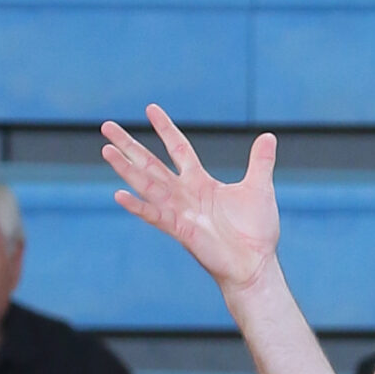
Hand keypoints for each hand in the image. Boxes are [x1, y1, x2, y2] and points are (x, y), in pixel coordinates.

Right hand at [102, 107, 280, 296]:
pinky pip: (155, 216)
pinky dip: (138, 206)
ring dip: (126, 168)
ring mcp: (180, 212)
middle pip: (151, 163)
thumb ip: (260, 162)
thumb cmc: (256, 231)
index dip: (165, 129)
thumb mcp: (259, 187)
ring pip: (147, 185)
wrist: (255, 264)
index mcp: (201, 182)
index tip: (150, 109)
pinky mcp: (181, 230)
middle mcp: (185, 194)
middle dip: (129, 145)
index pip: (178, 149)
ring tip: (106, 151)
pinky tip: (119, 195)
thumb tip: (268, 136)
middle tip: (107, 127)